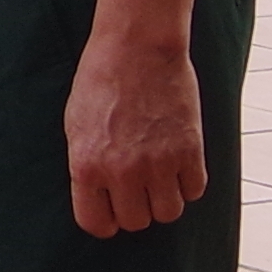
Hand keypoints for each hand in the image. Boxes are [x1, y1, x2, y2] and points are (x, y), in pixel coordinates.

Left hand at [66, 32, 205, 236]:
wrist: (137, 48)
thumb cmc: (100, 82)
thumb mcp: (76, 126)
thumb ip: (88, 165)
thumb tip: (99, 195)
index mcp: (86, 166)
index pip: (96, 223)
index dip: (105, 220)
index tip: (111, 210)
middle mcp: (122, 171)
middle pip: (136, 221)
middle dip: (136, 208)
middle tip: (138, 188)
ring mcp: (159, 163)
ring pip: (169, 213)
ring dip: (165, 200)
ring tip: (159, 177)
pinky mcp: (190, 150)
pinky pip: (195, 190)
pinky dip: (188, 183)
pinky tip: (179, 165)